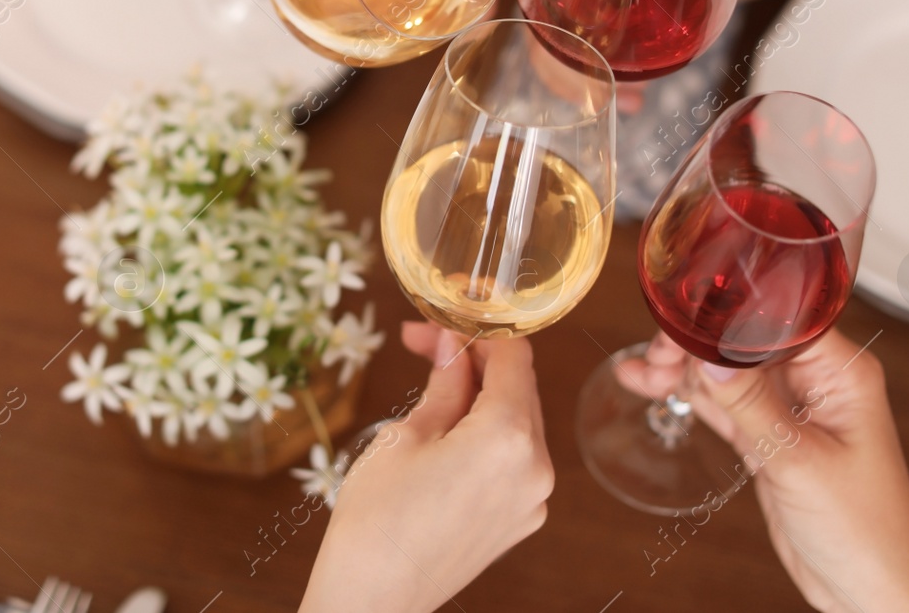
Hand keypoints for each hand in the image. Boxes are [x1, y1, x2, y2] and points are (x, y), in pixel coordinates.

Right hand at [298, 323, 552, 612]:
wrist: (372, 599)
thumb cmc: (378, 519)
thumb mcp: (406, 434)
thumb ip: (444, 383)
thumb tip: (453, 342)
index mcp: (509, 437)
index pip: (514, 356)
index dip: (475, 330)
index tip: (438, 324)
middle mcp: (536, 469)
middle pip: (519, 388)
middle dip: (475, 362)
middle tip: (423, 348)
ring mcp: (532, 500)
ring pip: (517, 423)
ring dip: (481, 398)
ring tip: (429, 393)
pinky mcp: (519, 521)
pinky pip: (512, 461)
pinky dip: (486, 437)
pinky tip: (445, 436)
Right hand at [620, 331, 908, 612]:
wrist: (871, 589)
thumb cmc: (866, 529)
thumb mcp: (799, 461)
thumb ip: (752, 406)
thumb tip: (708, 355)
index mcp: (842, 374)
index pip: (779, 321)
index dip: (727, 316)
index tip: (682, 322)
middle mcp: (818, 383)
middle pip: (744, 341)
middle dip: (696, 344)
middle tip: (656, 354)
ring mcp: (792, 411)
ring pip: (728, 373)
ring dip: (684, 369)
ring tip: (641, 371)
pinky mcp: (770, 438)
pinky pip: (724, 406)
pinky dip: (691, 397)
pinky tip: (654, 386)